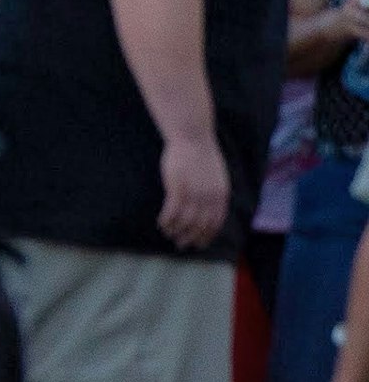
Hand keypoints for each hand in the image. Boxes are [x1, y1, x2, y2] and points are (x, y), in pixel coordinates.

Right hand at [156, 129, 229, 248]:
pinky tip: (161, 222)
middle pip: (199, 225)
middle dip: (190, 237)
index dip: (206, 235)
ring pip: (184, 221)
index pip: (215, 223)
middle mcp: (209, 199)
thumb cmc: (202, 153)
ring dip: (176, 230)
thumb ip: (215, 192)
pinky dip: (166, 220)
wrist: (192, 137)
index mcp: (221, 196)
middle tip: (181, 244)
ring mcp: (194, 194)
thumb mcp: (217, 176)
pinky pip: (171, 212)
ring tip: (168, 233)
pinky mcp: (177, 189)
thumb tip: (210, 206)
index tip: (199, 244)